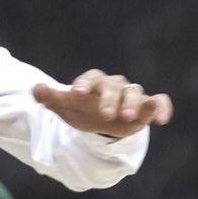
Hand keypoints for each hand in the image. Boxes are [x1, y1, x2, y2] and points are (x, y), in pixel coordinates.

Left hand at [33, 71, 173, 138]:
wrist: (99, 121)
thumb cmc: (82, 109)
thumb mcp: (65, 106)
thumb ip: (51, 98)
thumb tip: (36, 90)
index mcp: (94, 82)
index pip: (91, 77)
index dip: (84, 83)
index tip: (76, 93)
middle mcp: (114, 86)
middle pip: (114, 86)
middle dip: (110, 100)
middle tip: (106, 115)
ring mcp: (131, 96)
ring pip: (135, 93)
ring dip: (131, 104)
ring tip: (126, 118)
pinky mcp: (145, 107)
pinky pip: (158, 102)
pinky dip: (161, 108)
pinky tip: (161, 121)